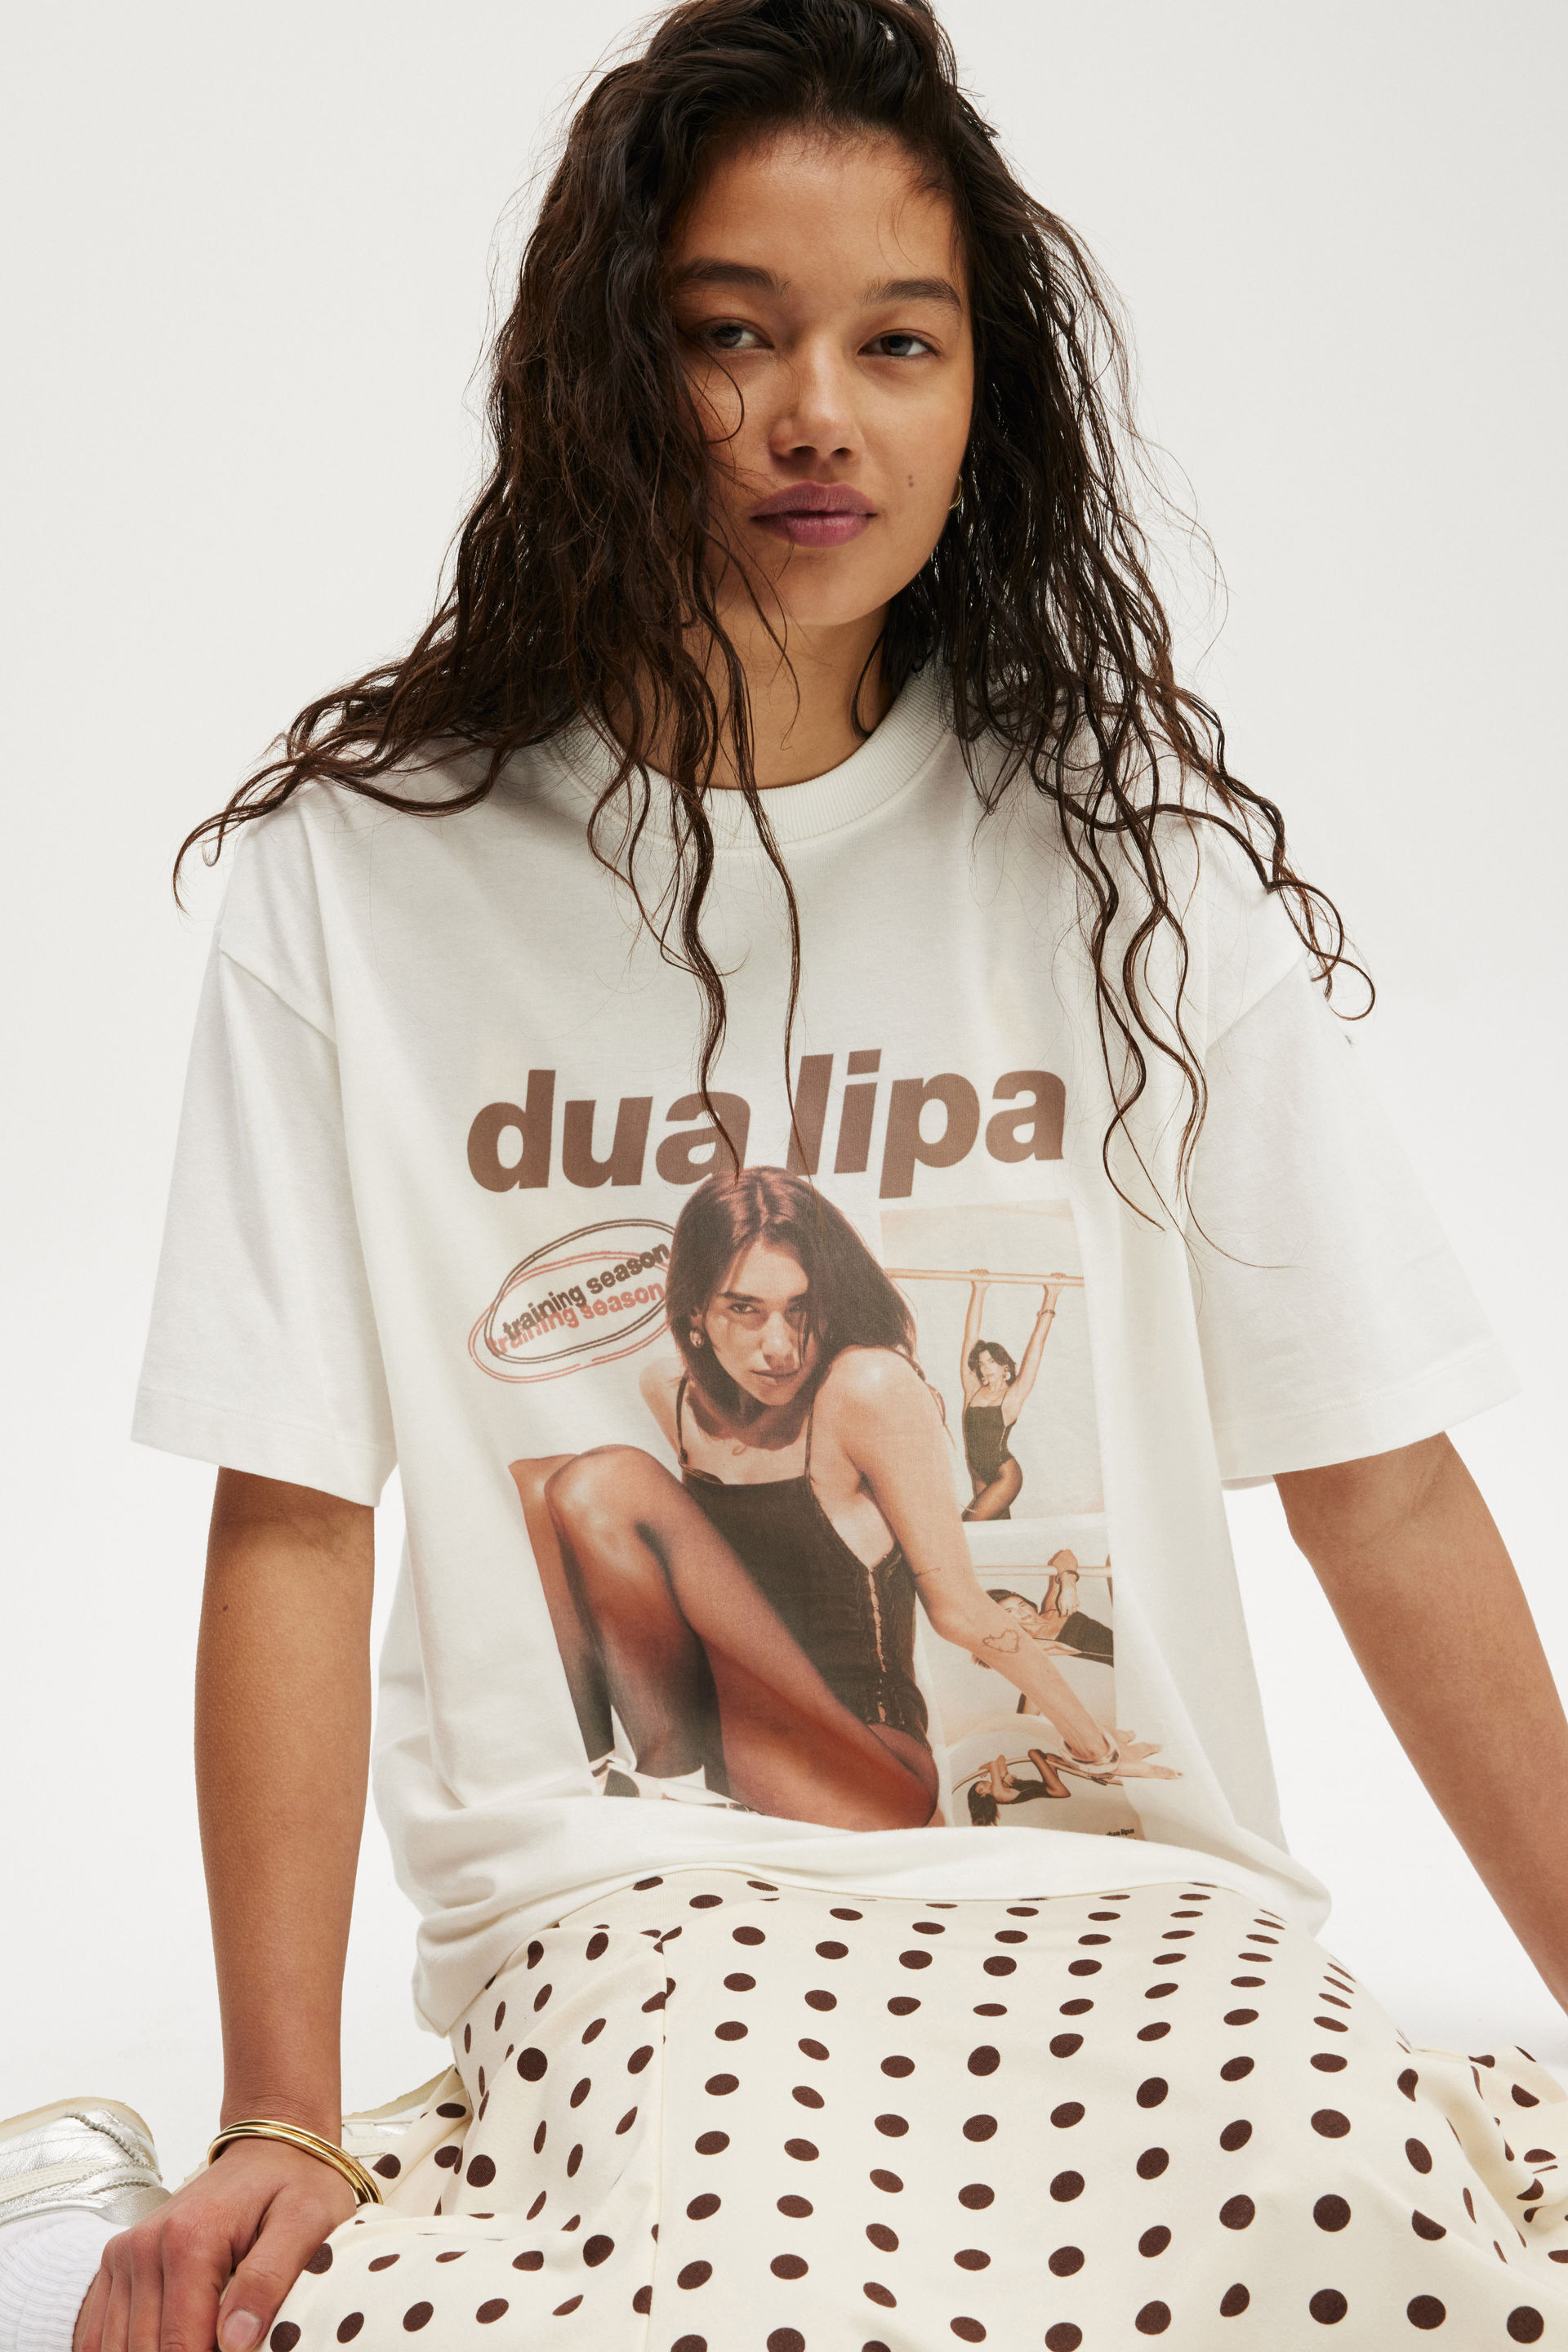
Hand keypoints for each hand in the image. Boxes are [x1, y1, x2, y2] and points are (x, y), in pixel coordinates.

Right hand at [74, 2135, 356, 2351]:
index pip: (179, 2347)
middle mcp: (144, 2246)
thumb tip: (234, 2341)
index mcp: (189, 2240)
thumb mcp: (305, 2224)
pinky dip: (126, 2349)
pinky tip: (167, 2341)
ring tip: (206, 2340)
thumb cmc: (294, 2186)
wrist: (268, 2151)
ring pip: (119, 2348)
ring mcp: (125, 2254)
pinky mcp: (117, 2264)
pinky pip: (99, 2333)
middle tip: (228, 2345)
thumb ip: (269, 2280)